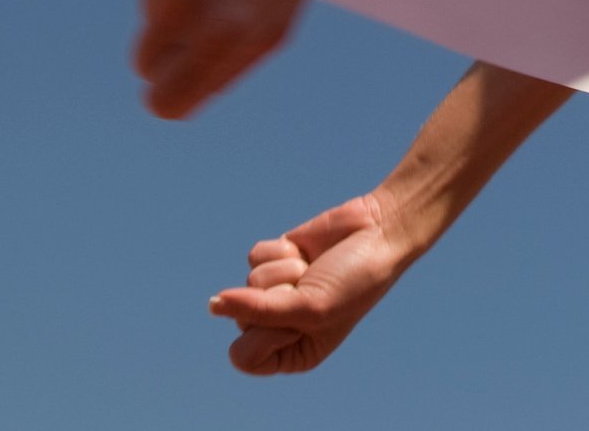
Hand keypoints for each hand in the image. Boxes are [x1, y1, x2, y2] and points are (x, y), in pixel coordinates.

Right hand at [130, 0, 373, 118]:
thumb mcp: (274, 26)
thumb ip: (221, 66)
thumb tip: (171, 94)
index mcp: (230, 32)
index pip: (164, 100)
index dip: (170, 96)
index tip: (178, 86)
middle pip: (145, 62)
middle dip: (167, 54)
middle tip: (205, 23)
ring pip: (148, 12)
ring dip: (174, 0)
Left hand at [208, 193, 420, 374]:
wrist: (376, 233)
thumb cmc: (353, 283)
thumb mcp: (308, 307)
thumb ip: (257, 310)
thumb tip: (212, 304)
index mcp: (292, 354)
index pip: (243, 355)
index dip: (264, 333)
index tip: (297, 319)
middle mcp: (281, 326)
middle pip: (240, 317)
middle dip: (276, 296)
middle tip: (312, 288)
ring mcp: (277, 291)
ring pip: (247, 282)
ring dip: (284, 271)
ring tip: (314, 269)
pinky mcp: (276, 260)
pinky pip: (255, 256)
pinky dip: (281, 251)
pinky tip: (306, 252)